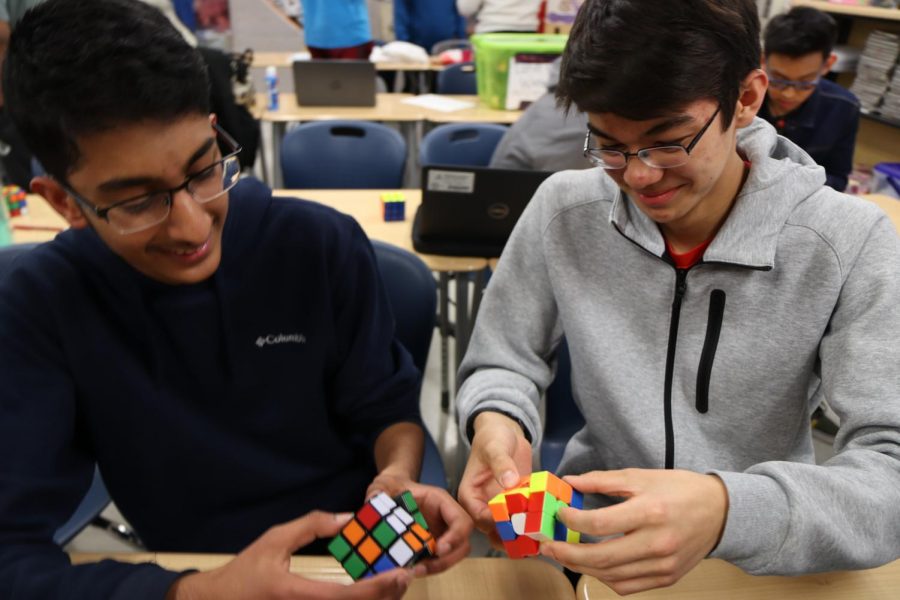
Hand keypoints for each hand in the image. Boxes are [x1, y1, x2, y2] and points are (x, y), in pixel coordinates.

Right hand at [166, 511, 410, 599]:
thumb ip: (312, 526)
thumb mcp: (275, 539)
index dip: (379, 588)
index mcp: (296, 594)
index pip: (347, 596)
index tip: (401, 573)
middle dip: (387, 596)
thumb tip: (348, 518)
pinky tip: (372, 593)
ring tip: (395, 583)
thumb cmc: (246, 571)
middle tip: (407, 575)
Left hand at [367, 474, 472, 575]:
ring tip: (414, 571)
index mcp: (440, 501)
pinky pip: (437, 560)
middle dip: (446, 560)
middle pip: (462, 543)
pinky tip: (409, 570)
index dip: (456, 536)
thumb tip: (372, 501)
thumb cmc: (392, 486)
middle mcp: (445, 520)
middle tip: (422, 567)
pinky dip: (427, 568)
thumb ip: (379, 491)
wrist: (391, 492)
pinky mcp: (431, 546)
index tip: (438, 550)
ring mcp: (440, 534)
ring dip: (437, 567)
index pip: (461, 520)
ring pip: (452, 555)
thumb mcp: (384, 485)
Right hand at [457, 412, 532, 546]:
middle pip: (494, 530)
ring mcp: (500, 506)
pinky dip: (533, 522)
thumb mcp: (495, 448)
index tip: (516, 521)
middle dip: (512, 536)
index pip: (480, 517)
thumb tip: (509, 481)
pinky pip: (523, 518)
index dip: (496, 522)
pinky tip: (547, 525)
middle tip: (531, 538)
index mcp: (470, 496)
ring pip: (509, 529)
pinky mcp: (516, 503)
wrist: (505, 431)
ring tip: (541, 538)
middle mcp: (483, 505)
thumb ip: (501, 464)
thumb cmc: (492, 437)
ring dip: (524, 534)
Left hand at [540, 469, 728, 594]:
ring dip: (582, 567)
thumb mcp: (641, 476)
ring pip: (612, 575)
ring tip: (564, 555)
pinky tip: (593, 565)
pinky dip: (605, 578)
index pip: (600, 523)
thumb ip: (602, 480)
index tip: (559, 515)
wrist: (720, 512)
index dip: (573, 521)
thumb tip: (570, 482)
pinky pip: (628, 586)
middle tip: (548, 546)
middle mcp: (657, 542)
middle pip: (602, 557)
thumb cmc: (680, 490)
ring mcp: (663, 565)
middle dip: (568, 554)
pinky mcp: (667, 578)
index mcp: (650, 511)